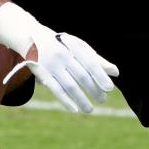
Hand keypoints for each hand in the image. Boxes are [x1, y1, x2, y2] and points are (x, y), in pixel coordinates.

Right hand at [4, 27, 118, 113]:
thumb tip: (116, 72)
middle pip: (81, 76)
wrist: (33, 38)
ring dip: (81, 99)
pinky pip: (56, 90)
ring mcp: (52, 65)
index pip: (91, 63)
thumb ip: (98, 60)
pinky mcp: (42, 74)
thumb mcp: (80, 48)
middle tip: (102, 100)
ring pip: (69, 86)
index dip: (100, 76)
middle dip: (93, 89)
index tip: (110, 88)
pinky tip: (75, 110)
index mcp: (74, 47)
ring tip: (90, 109)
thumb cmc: (63, 46)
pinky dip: (65, 101)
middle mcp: (63, 55)